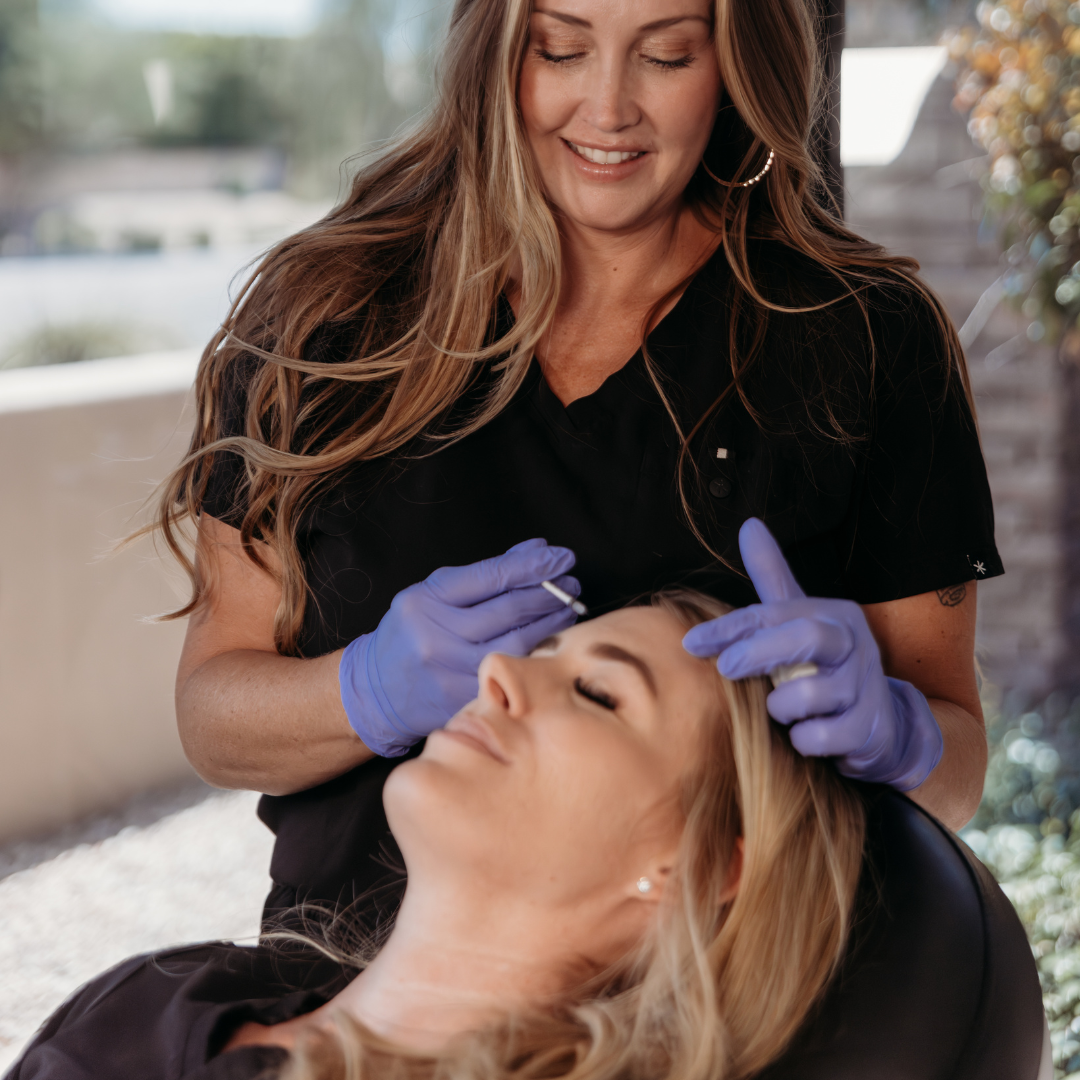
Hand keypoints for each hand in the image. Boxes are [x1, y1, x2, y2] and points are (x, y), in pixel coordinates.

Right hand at [339, 539, 580, 756]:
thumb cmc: (412, 634)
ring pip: (517, 642)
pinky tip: (552, 642)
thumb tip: (535, 550)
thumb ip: (483, 573)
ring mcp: (451, 671)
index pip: (492, 576)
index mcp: (427, 601)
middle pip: (509, 609)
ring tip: (568, 608)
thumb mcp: (434, 594)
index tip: (561, 556)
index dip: (532, 565)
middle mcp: (437, 635)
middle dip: (548, 593)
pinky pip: (512, 672)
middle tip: (571, 583)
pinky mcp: (464, 699)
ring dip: (551, 623)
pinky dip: (536, 654)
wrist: (376, 692)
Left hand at [682, 518, 942, 790]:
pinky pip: (820, 737)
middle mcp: (854, 645)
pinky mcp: (869, 730)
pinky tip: (805, 735)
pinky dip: (803, 740)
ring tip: (782, 709)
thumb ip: (772, 577)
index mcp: (833, 615)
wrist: (881, 723)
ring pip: (808, 694)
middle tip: (726, 669)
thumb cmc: (823, 665)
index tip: (691, 643)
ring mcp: (865, 688)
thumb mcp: (799, 620)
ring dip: (781, 707)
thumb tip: (750, 525)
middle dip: (759, 652)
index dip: (730, 628)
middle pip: (805, 636)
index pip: (775, 612)